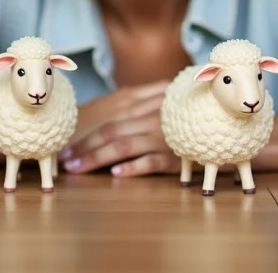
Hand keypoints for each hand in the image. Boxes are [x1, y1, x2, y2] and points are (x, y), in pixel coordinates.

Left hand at [60, 81, 176, 176]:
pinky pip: (150, 161)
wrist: (212, 126)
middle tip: (65, 162)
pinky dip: (132, 167)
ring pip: (124, 146)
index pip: (107, 120)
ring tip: (78, 169)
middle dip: (84, 148)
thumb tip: (97, 129)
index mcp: (143, 103)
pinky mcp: (174, 155)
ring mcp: (162, 136)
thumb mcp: (156, 105)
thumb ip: (132, 110)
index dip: (84, 134)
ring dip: (97, 159)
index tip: (65, 148)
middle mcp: (151, 118)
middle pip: (110, 132)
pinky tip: (116, 174)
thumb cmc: (177, 120)